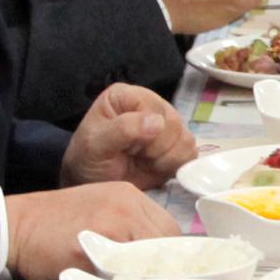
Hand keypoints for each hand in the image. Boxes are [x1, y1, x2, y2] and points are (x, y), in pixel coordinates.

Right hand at [10, 179, 176, 279]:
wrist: (14, 227)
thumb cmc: (54, 227)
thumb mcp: (99, 214)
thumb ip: (130, 230)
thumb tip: (159, 262)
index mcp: (130, 195)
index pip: (171, 230)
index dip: (174, 257)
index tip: (169, 276)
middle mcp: (128, 204)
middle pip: (169, 244)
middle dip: (167, 270)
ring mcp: (114, 223)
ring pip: (153, 260)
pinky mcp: (97, 247)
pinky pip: (127, 274)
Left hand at [59, 87, 197, 187]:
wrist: (93, 184)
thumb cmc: (88, 160)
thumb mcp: (95, 144)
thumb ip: (122, 130)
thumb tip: (157, 122)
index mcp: (128, 96)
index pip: (155, 109)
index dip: (147, 134)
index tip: (128, 149)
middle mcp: (151, 105)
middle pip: (175, 124)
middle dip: (156, 149)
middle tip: (135, 157)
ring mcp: (166, 125)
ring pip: (186, 139)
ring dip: (166, 159)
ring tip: (144, 163)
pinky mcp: (176, 145)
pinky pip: (191, 153)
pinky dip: (176, 166)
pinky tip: (155, 167)